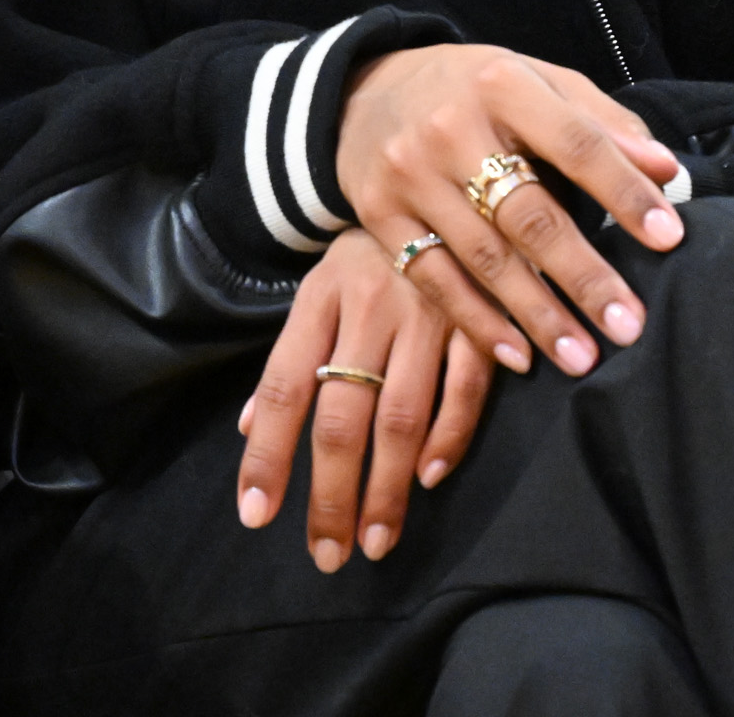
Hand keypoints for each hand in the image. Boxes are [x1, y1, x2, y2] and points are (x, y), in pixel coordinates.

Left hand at [235, 228, 492, 572]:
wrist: (445, 181)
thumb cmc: (369, 255)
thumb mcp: (319, 290)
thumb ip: (291, 358)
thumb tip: (252, 427)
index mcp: (321, 298)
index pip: (286, 387)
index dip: (269, 455)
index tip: (256, 515)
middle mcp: (370, 307)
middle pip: (343, 414)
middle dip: (331, 493)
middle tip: (327, 553)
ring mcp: (429, 314)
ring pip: (402, 415)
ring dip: (387, 487)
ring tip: (374, 540)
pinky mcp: (481, 321)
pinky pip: (465, 390)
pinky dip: (449, 438)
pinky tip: (429, 479)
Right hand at [336, 44, 684, 379]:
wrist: (363, 94)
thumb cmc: (473, 92)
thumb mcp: (535, 82)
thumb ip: (600, 123)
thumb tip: (667, 171)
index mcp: (502, 84)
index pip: (575, 143)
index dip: (624, 192)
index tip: (669, 238)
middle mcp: (451, 129)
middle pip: (528, 214)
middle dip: (584, 275)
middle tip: (630, 325)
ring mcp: (409, 175)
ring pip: (484, 258)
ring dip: (538, 314)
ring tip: (583, 358)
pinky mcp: (378, 215)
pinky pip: (434, 279)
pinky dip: (477, 322)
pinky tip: (518, 355)